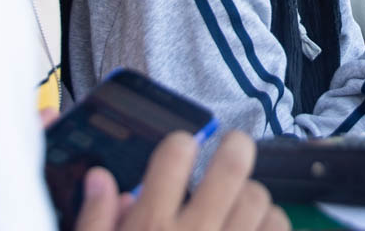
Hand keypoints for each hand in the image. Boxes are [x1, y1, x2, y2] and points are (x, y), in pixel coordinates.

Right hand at [75, 130, 288, 230]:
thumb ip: (94, 220)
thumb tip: (99, 179)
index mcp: (150, 227)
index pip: (174, 154)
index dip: (179, 142)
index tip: (181, 146)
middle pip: (233, 165)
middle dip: (235, 146)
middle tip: (232, 145)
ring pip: (260, 199)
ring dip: (251, 197)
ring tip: (238, 203)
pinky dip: (270, 226)